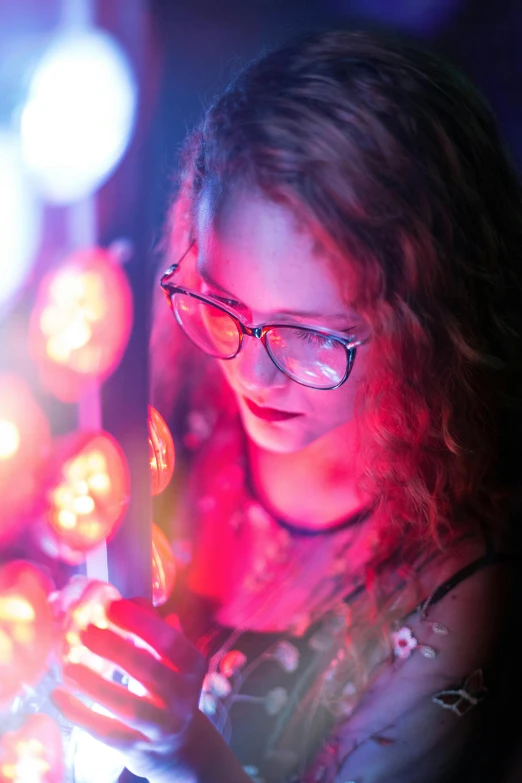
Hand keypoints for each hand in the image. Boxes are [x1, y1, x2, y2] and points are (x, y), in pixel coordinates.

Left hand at [51, 598, 206, 781]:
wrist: (178, 745)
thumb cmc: (167, 687)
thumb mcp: (171, 658)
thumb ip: (155, 627)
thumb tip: (132, 601)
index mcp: (192, 666)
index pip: (170, 642)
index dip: (141, 623)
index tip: (112, 606)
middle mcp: (183, 697)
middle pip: (148, 672)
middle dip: (115, 650)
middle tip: (85, 632)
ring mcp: (161, 726)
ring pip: (126, 706)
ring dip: (94, 685)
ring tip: (67, 667)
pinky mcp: (138, 748)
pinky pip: (106, 732)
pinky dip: (80, 715)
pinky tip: (59, 697)